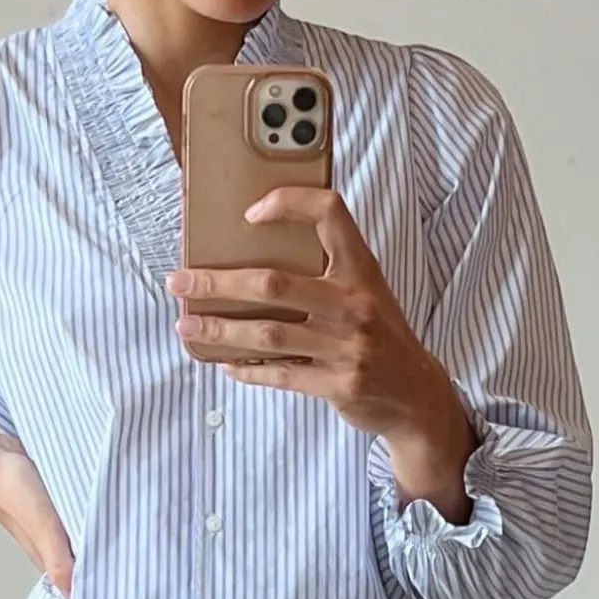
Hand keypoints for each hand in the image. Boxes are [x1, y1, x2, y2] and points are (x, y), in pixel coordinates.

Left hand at [168, 187, 450, 430]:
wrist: (418, 395)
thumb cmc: (381, 335)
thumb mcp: (367, 291)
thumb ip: (326, 272)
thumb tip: (251, 262)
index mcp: (362, 269)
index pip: (330, 213)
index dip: (289, 203)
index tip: (250, 213)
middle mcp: (355, 304)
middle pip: (273, 284)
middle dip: (217, 283)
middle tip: (180, 282)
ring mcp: (348, 347)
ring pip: (267, 334)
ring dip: (219, 330)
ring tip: (187, 326)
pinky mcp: (339, 385)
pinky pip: (279, 374)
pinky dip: (246, 368)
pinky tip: (225, 362)